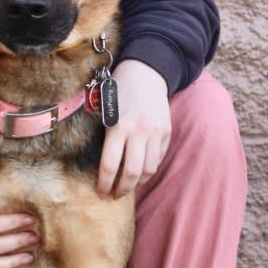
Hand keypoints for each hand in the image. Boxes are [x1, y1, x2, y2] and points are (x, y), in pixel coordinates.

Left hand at [96, 59, 170, 197]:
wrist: (146, 72)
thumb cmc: (118, 90)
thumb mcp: (104, 109)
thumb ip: (105, 135)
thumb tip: (101, 165)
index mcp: (118, 126)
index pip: (110, 165)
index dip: (104, 184)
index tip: (100, 193)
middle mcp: (139, 131)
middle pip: (132, 173)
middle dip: (122, 189)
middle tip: (114, 195)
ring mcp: (156, 132)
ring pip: (149, 169)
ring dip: (138, 182)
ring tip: (128, 186)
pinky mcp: (166, 132)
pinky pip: (158, 158)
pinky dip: (149, 169)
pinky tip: (140, 171)